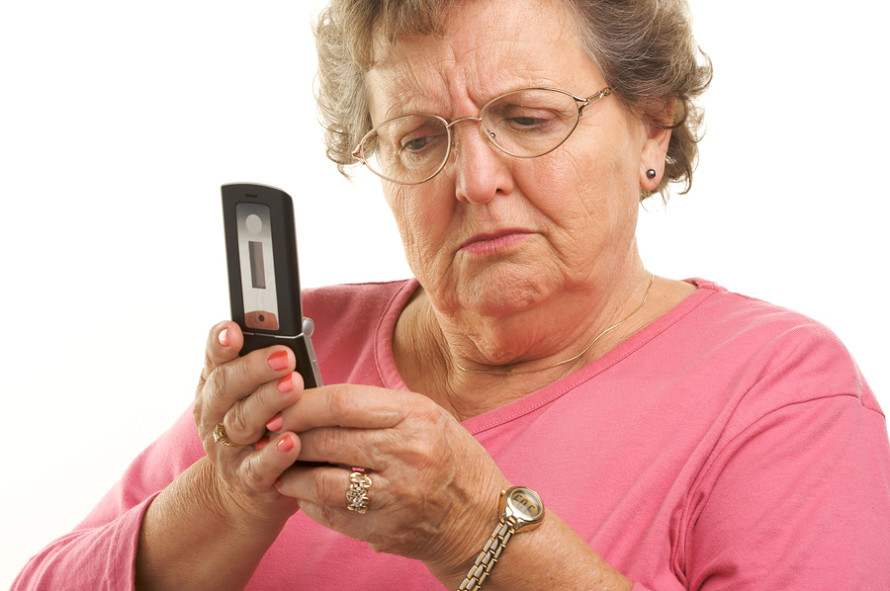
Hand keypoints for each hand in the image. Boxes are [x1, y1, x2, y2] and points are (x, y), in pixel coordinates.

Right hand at [193, 321, 304, 526]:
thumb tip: (294, 339)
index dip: (220, 343)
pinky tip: (292, 440)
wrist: (241, 491)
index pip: (214, 359)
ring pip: (241, 422)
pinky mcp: (248, 480)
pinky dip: (275, 453)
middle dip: (255, 368)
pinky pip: (259, 466)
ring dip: (269, 402)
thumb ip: (267, 368)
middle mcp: (215, 415)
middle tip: (284, 356)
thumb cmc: (260, 427)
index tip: (232, 329)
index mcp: (216, 387)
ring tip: (293, 386)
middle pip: (226, 386)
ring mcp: (227, 449)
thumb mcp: (254, 395)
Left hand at [270, 384, 510, 579]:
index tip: (281, 405)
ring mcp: (395, 496)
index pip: (342, 402)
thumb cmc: (452, 460)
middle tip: (271, 434)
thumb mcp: (428, 417)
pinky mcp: (384, 529)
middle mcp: (407, 454)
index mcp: (416, 417)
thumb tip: (316, 400)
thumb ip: (377, 408)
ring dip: (291, 473)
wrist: (482, 520)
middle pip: (326, 439)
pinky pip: (330, 514)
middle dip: (289, 435)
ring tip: (279, 466)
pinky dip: (308, 501)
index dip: (302, 403)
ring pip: (321, 482)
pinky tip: (304, 492)